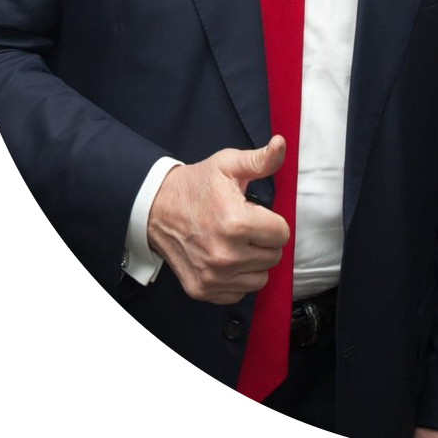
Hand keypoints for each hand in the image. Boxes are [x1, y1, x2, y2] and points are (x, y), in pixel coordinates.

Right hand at [147, 137, 290, 303]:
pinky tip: (227, 258)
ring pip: (260, 278)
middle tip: (246, 227)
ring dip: (254, 262)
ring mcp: (212, 275)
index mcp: (236, 223)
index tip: (257, 215)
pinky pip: (239, 292)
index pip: (282, 234)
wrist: (156, 207)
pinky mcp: (201, 289)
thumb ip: (260, 159)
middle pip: (273, 257)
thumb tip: (281, 144)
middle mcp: (225, 254)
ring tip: (237, 242)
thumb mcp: (228, 164)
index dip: (273, 222)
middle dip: (265, 241)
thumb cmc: (196, 185)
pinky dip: (237, 279)